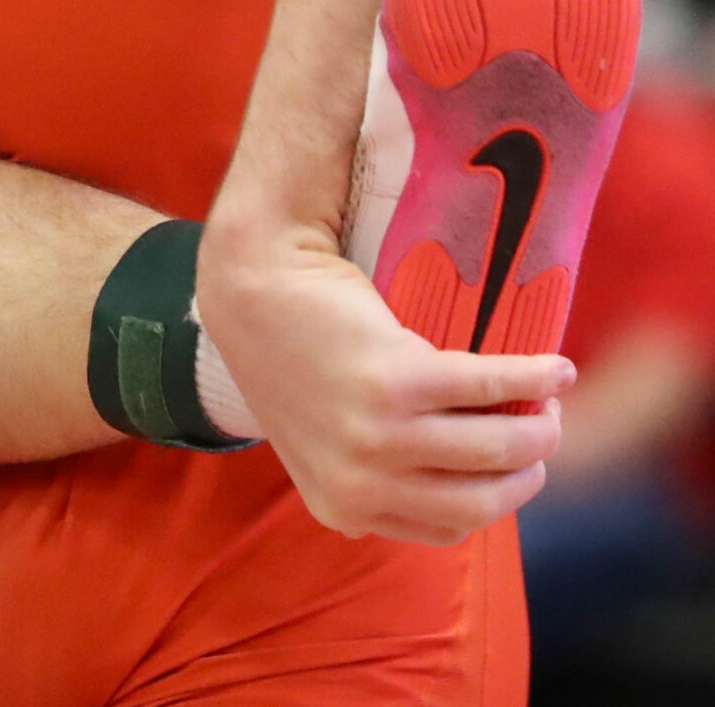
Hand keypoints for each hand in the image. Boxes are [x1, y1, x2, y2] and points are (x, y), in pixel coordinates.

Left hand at [197, 217, 571, 545]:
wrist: (252, 284)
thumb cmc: (294, 356)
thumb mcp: (321, 441)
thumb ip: (375, 476)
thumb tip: (469, 495)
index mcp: (341, 507)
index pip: (450, 527)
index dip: (497, 500)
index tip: (517, 470)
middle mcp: (359, 483)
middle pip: (484, 498)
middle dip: (530, 469)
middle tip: (544, 433)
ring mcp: (377, 435)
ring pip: (499, 448)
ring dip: (542, 428)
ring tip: (552, 403)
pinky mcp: (397, 380)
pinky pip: (493, 388)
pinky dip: (536, 379)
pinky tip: (558, 370)